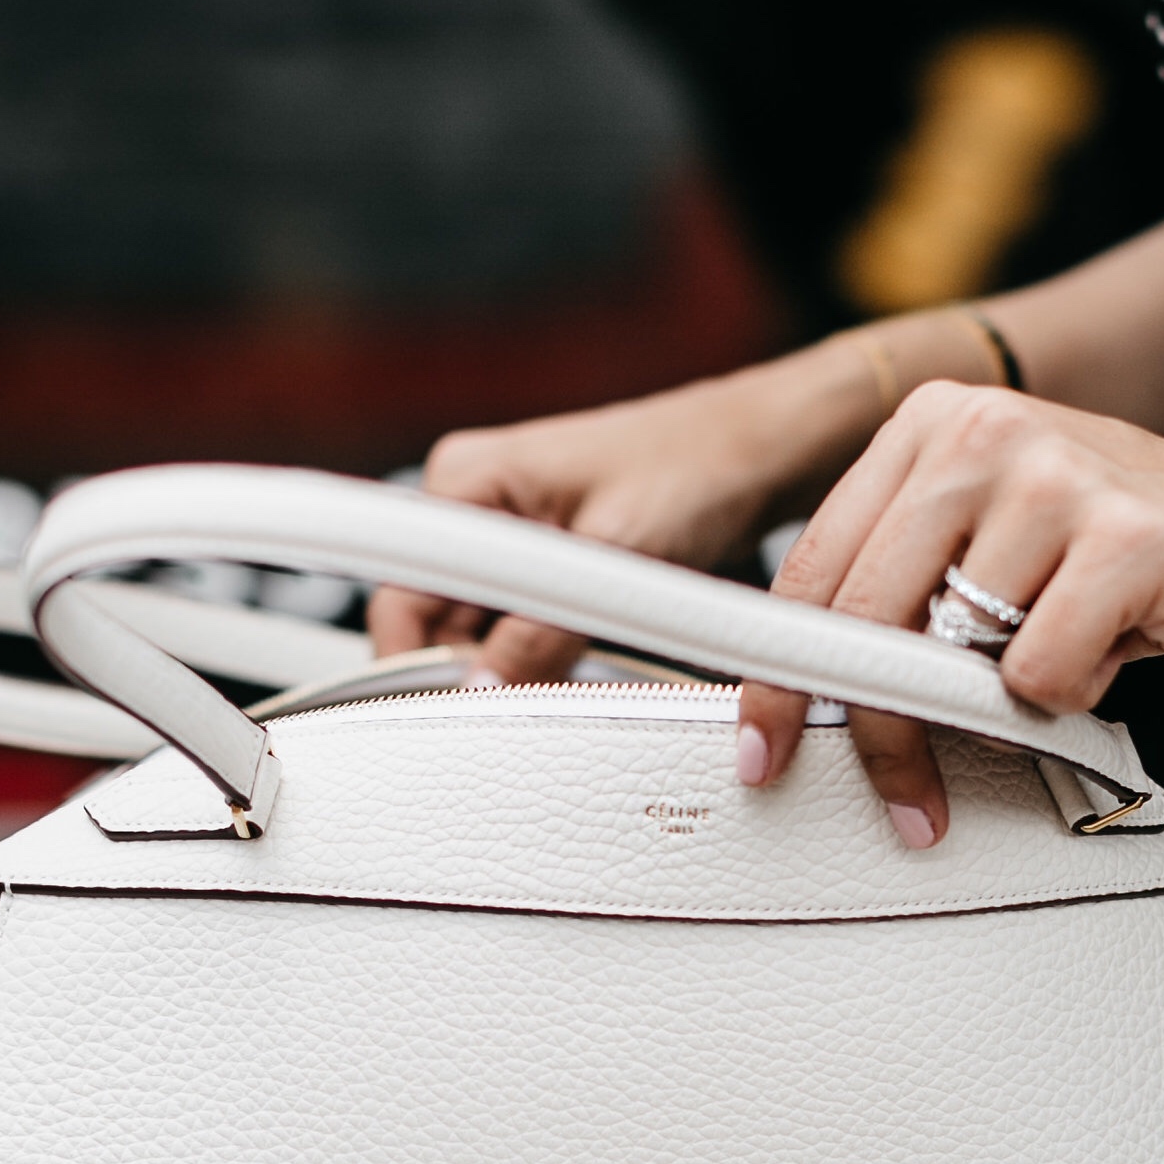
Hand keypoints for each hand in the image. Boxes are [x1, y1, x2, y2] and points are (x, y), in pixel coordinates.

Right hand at [366, 373, 841, 684]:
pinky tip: (583, 661)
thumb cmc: (697, 468)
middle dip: (478, 669)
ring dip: (516, 663)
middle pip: (437, 619)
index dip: (423, 664)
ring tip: (574, 672)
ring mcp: (506, 528)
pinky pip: (519, 620)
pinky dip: (544, 650)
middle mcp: (472, 499)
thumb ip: (539, 632)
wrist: (764, 450)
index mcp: (464, 480)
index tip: (462, 712)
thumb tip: (485, 690)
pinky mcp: (544, 554)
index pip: (399, 598)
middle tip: (533, 706)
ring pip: (481, 627)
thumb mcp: (614, 558)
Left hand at [736, 383, 1163, 841]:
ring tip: (1065, 665)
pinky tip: (1118, 653)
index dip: (780, 674)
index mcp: (934, 425)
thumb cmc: (1137, 559)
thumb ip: (910, 589)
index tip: (764, 745)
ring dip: (1003, 702)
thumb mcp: (1001, 546)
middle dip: (878, 731)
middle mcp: (986, 431)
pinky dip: (1074, 696)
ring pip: (956, 653)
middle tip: (903, 800)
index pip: (816, 565)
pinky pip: (1042, 674)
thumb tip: (810, 694)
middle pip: (866, 617)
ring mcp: (1058, 475)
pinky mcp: (1128, 536)